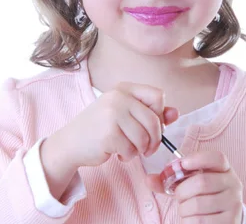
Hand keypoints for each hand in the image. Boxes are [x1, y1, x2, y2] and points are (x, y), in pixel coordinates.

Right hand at [43, 82, 178, 168]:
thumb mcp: (125, 115)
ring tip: (128, 149)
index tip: (150, 125)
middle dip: (155, 139)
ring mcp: (112, 114)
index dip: (159, 114)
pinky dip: (128, 156)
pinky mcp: (108, 134)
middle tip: (147, 148)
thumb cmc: (100, 128)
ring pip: (145, 137)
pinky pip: (132, 149)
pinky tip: (117, 153)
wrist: (70, 143)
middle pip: (154, 120)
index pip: (158, 95)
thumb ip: (150, 113)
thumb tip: (175, 113)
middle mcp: (118, 97)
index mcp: (124, 89)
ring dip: (140, 150)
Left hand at [145, 151, 243, 223]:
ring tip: (187, 209)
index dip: (198, 159)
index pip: (217, 157)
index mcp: (225, 170)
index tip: (183, 164)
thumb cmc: (204, 196)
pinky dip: (189, 221)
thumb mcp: (191, 184)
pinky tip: (192, 218)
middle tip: (179, 196)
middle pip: (201, 182)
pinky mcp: (230, 221)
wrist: (224, 218)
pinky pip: (200, 220)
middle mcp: (233, 184)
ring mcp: (234, 204)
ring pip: (198, 204)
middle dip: (182, 191)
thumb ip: (170, 180)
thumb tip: (148, 179)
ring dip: (184, 208)